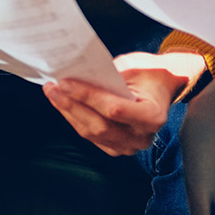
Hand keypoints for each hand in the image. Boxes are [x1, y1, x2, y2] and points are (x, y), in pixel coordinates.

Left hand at [43, 51, 204, 155]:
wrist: (161, 88)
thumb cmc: (150, 74)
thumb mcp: (134, 66)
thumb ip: (109, 74)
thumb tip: (75, 75)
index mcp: (152, 116)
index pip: (114, 109)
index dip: (87, 96)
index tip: (65, 82)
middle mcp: (142, 136)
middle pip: (99, 125)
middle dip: (72, 105)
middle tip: (52, 88)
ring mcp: (130, 146)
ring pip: (92, 133)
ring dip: (69, 113)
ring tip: (53, 93)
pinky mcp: (117, 147)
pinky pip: (91, 136)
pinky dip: (75, 120)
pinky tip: (63, 104)